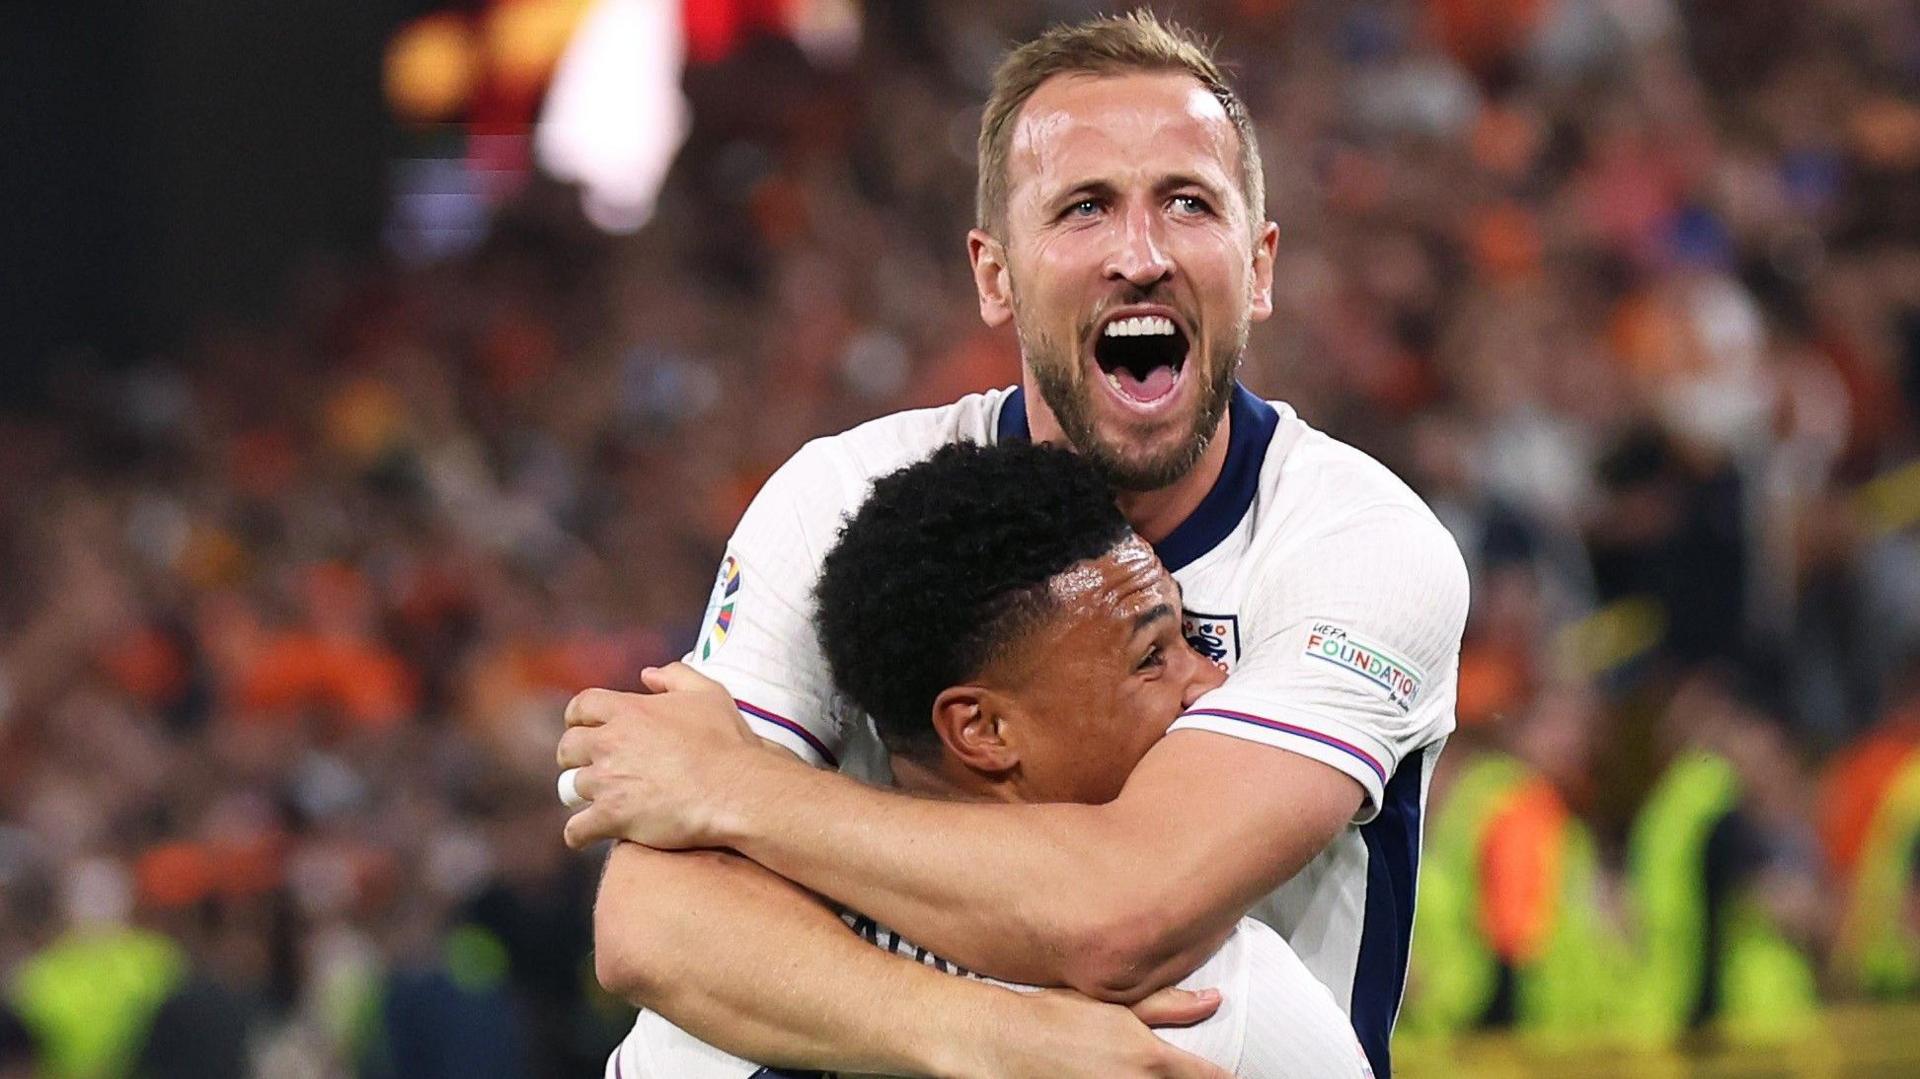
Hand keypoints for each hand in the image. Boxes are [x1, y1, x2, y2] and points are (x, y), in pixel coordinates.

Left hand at [555, 663, 776, 849]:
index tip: (581, 726)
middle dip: (574, 756)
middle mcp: (610, 743)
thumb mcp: (709, 693)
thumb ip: (675, 675)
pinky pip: (576, 829)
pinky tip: (586, 836)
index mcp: (629, 711)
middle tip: (589, 766)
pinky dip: (578, 833)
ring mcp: (608, 781)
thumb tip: (647, 675)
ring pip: (572, 787)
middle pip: (568, 747)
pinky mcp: (612, 816)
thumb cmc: (726, 743)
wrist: (734, 789)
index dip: (577, 716)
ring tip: (599, 802)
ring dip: (585, 795)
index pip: (582, 705)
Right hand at [953, 986, 1232, 1078]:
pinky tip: (1111, 1077)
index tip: (1225, 1076)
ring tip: (1131, 1071)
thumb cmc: (1055, 1016)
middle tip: (1170, 1070)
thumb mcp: (1115, 1003)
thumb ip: (1167, 1006)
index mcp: (1153, 1061)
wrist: (1004, 1042)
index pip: (1209, 1078)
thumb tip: (1212, 1001)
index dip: (1220, 1078)